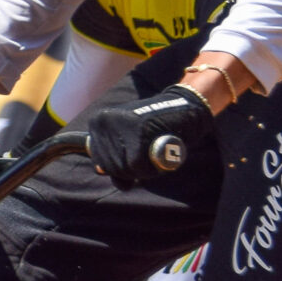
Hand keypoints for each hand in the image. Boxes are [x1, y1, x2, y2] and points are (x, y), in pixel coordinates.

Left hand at [88, 84, 212, 188]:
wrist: (184, 109)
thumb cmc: (155, 129)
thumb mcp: (127, 140)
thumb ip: (112, 156)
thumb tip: (99, 171)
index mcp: (97, 123)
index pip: (99, 162)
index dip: (120, 166)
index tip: (134, 151)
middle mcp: (103, 123)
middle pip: (111, 168)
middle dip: (131, 168)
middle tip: (147, 151)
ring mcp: (118, 127)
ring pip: (123, 169)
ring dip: (142, 169)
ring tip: (153, 150)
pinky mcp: (135, 134)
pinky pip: (137, 167)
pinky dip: (151, 168)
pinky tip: (159, 154)